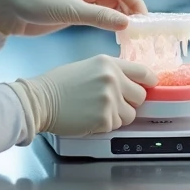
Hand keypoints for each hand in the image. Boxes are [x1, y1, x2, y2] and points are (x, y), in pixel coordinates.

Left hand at [0, 0, 147, 36]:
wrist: (6, 9)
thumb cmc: (34, 2)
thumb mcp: (69, 10)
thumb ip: (99, 17)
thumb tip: (127, 23)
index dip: (135, 3)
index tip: (146, 21)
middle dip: (129, 12)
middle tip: (140, 33)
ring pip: (107, 8)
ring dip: (118, 19)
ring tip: (130, 37)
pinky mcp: (72, 9)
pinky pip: (96, 15)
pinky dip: (106, 24)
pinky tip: (114, 36)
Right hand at [13, 55, 156, 136]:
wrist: (40, 100)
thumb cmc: (58, 85)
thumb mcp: (87, 66)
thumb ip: (110, 72)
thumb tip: (130, 83)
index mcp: (108, 63)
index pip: (143, 72)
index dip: (149, 82)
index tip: (149, 87)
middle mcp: (112, 79)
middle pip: (141, 96)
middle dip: (129, 102)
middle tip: (111, 103)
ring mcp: (109, 99)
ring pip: (130, 115)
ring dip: (117, 116)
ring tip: (95, 110)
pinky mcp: (104, 119)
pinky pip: (116, 126)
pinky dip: (104, 126)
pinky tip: (89, 118)